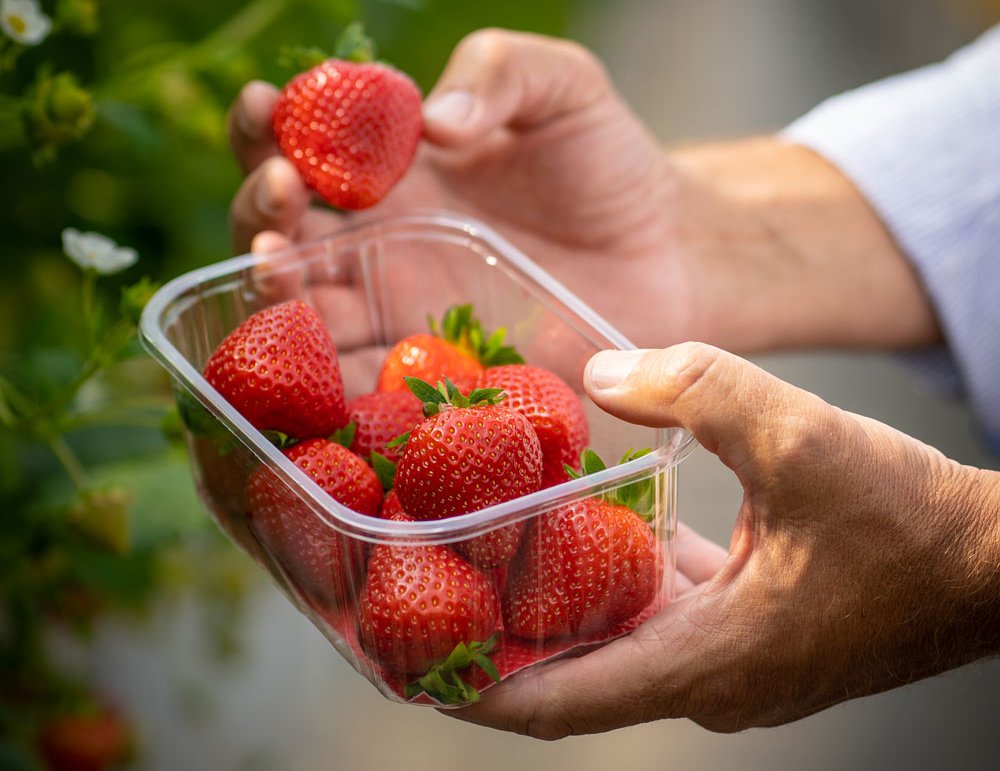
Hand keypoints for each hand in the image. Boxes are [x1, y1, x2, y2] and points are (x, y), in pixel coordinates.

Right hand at [228, 29, 689, 348]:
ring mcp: (402, 311)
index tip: (265, 110)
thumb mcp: (562, 89)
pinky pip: (363, 380)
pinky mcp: (432, 370)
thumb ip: (498, 73)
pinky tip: (312, 359)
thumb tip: (431, 120)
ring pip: (306, 310)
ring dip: (271, 291)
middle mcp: (382, 242)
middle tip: (283, 190)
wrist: (669, 255)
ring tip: (275, 264)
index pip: (305, 143)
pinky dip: (326, 376)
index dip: (268, 127)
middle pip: (284, 231)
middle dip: (261, 207)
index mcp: (395, 170)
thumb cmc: (609, 164)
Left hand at [448, 343, 999, 737]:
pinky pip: (656, 614)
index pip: (557, 702)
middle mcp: (706, 681)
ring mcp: (727, 663)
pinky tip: (585, 526)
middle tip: (424, 592)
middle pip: (570, 674)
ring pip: (611, 640)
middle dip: (497, 640)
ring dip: (551, 605)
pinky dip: (611, 581)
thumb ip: (693, 390)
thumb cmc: (913, 521)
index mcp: (706, 662)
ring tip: (486, 555)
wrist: (993, 563)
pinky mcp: (746, 634)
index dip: (473, 688)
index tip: (402, 665)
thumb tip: (601, 373)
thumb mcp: (798, 434)